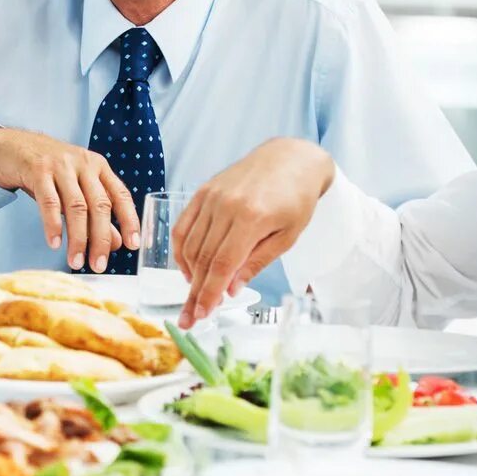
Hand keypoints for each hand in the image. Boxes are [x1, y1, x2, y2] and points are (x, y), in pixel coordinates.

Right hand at [0, 126, 139, 271]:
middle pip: (99, 205)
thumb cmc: (46, 170)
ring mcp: (61, 165)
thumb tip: (116, 242)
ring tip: (76, 261)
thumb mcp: (74, 188)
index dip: (129, 220)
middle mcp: (84, 164)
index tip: (134, 245)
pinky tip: (55, 243)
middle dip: (101, 239)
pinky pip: (49, 201)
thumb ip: (94, 214)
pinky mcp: (38, 169)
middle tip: (99, 265)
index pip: (120, 195)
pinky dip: (53, 224)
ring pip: (76, 206)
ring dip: (78, 238)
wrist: (10, 144)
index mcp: (98, 167)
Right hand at [172, 139, 336, 327]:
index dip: (209, 293)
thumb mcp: (287, 237)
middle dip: (195, 292)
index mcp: (251, 218)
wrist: (289, 158)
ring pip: (189, 244)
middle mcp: (226, 206)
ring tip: (194, 294)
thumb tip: (230, 290)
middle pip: (202, 258)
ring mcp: (211, 197)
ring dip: (188, 274)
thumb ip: (256, 263)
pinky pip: (183, 226)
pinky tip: (188, 268)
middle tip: (190, 317)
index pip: (222, 264)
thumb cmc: (295, 199)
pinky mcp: (203, 191)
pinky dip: (181, 250)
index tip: (202, 315)